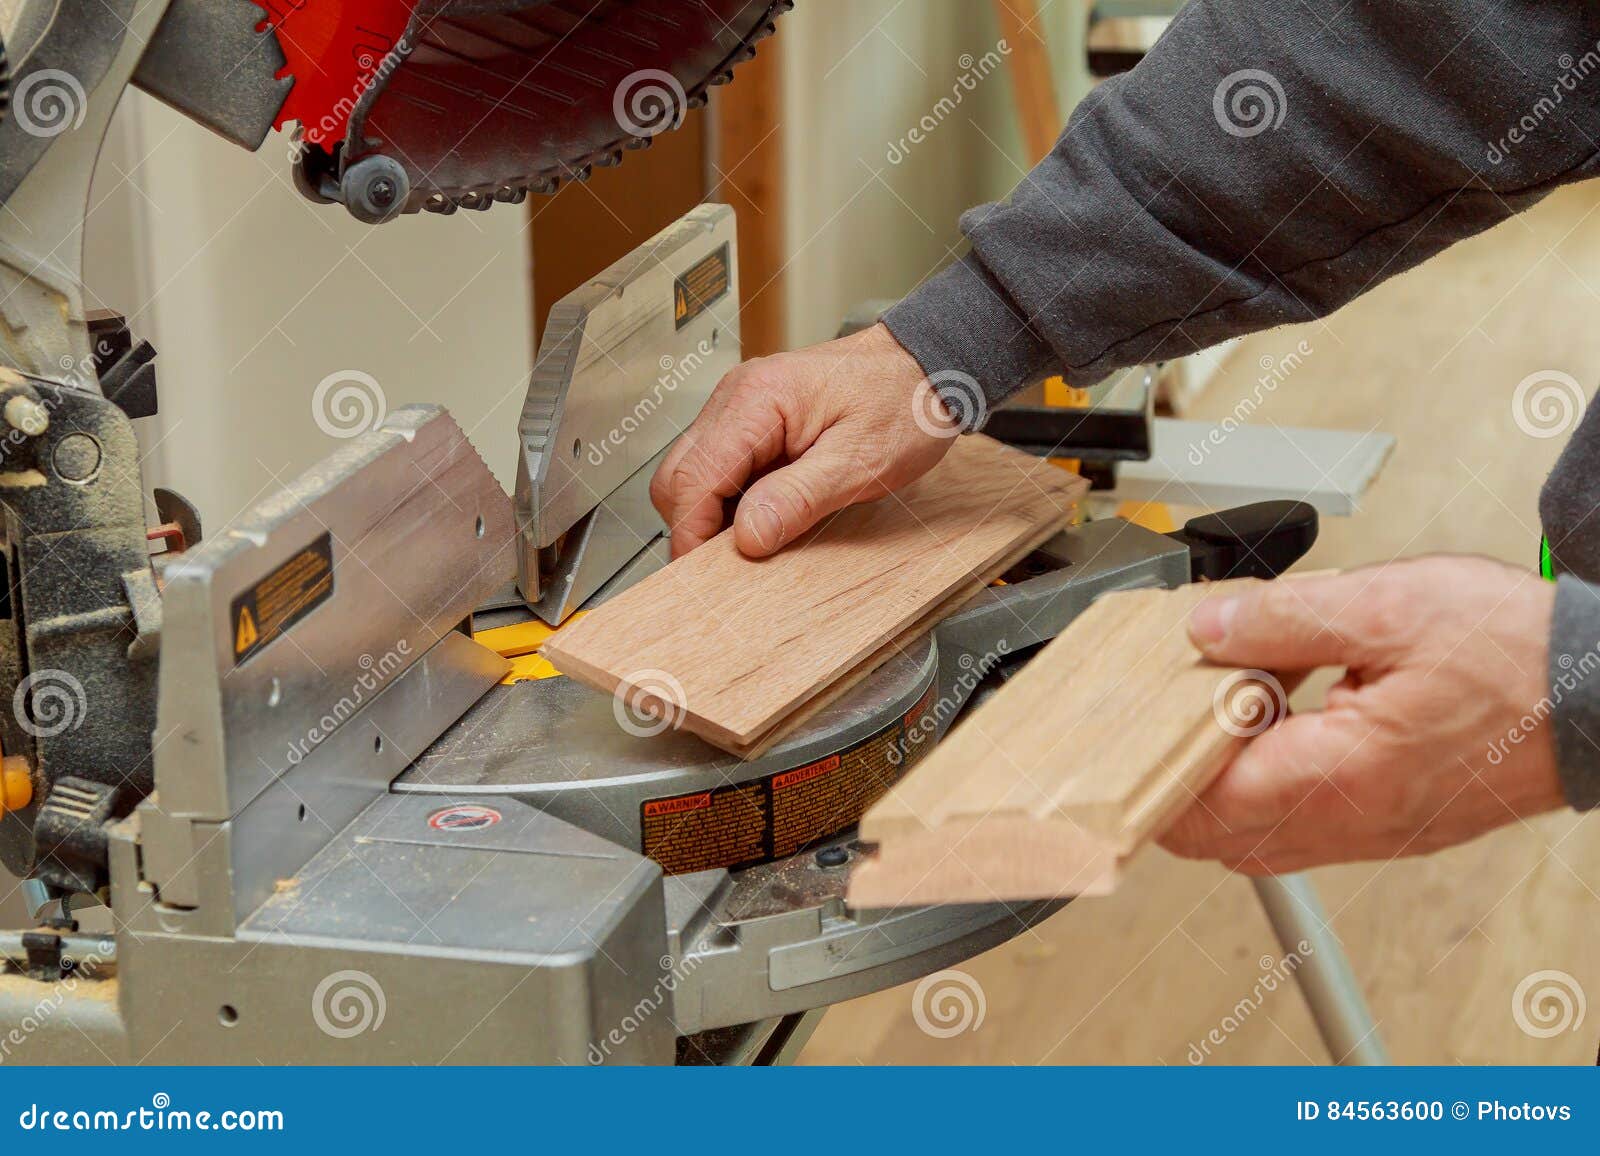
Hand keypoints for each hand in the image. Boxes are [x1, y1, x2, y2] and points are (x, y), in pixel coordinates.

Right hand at [650, 323, 957, 557]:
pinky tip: (766, 514)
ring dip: (713, 514)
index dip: (691, 532)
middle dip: (695, 525)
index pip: (693, 476)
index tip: (705, 576)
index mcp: (757, 400)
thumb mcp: (859, 463)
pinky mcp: (751, 420)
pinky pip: (720, 467)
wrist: (928, 366)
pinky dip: (732, 499)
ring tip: (758, 537)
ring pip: (692, 473)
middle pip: (678, 475)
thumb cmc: (904, 403)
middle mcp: (736, 396)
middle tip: (731, 566)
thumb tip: (747, 537)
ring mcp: (739, 406)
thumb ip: (797, 499)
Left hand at [1159, 556, 1564, 873]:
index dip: (1153, 773)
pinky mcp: (1395, 824)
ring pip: (1258, 840)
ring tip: (1218, 711)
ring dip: (1220, 788)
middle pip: (1220, 838)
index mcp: (1343, 776)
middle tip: (1161, 719)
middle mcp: (1355, 822)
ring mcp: (1376, 832)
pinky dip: (1267, 788)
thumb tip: (1208, 628)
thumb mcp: (1388, 606)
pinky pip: (1304, 828)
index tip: (1130, 732)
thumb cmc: (1519, 654)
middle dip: (1175, 785)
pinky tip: (1275, 721)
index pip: (1205, 807)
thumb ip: (1284, 619)